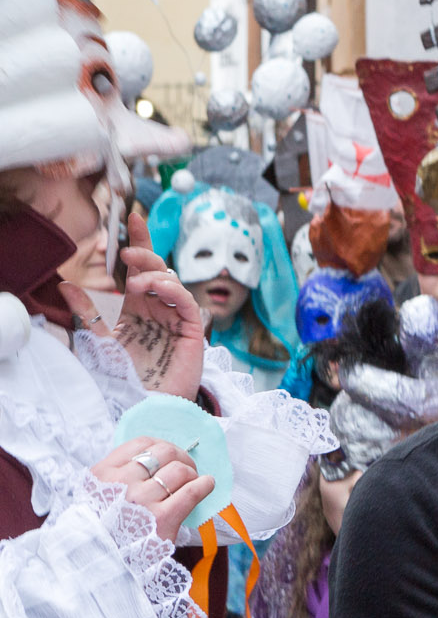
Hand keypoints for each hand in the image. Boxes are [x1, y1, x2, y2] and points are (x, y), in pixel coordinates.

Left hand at [66, 212, 206, 398]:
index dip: (140, 240)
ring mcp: (176, 316)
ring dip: (155, 276)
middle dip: (145, 254)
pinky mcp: (191, 330)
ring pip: (173, 281)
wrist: (144, 400)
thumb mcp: (100, 336)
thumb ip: (88, 310)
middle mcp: (159, 306)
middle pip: (158, 268)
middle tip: (127, 252)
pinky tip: (158, 290)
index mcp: (139, 303)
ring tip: (136, 285)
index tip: (131, 217)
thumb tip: (65, 286)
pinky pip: (187, 302)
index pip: (141, 266)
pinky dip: (174, 291)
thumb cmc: (125, 372)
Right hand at [89, 437, 214, 542]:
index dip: (162, 445)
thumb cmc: (106, 527)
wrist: (104, 561)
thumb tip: (157, 457)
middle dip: (182, 457)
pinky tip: (207, 485)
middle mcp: (122, 483)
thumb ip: (119, 475)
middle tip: (187, 469)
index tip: (171, 456)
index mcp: (103, 473)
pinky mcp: (162, 518)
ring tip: (193, 482)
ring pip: (180, 470)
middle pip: (164, 453)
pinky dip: (204, 485)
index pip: (141, 444)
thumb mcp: (98, 494)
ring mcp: (142, 500)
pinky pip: (191, 492)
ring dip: (192, 473)